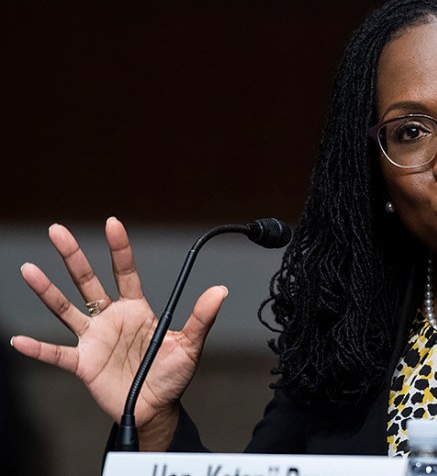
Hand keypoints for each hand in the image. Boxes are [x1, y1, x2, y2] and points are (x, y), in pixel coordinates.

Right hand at [10, 217, 226, 448]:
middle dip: (73, 256)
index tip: (112, 223)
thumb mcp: (190, 345)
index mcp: (137, 310)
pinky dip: (38, 349)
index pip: (125, 272)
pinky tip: (19, 340)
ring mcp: (94, 339)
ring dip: (48, 292)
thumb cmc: (172, 375)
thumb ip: (201, 318)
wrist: (156, 408)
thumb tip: (220, 291)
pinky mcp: (83, 363)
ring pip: (66, 310)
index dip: (119, 248)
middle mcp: (111, 319)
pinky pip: (56, 354)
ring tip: (29, 271)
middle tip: (58, 231)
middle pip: (88, 282)